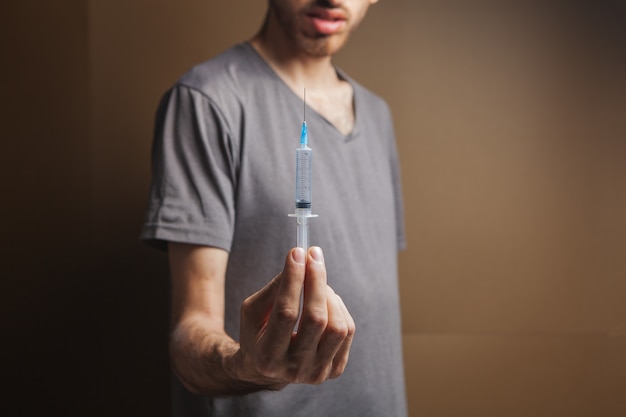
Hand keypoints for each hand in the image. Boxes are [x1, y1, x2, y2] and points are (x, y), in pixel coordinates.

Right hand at [233, 246, 354, 386]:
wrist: (267, 368)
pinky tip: (326, 302)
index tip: (297, 252)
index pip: (286, 313)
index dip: (293, 280)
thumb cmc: (259, 332)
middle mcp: (294, 369)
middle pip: (316, 319)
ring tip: (316, 285)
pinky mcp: (334, 370)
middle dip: (316, 281)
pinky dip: (338, 308)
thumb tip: (300, 259)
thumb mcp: (254, 310)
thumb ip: (274, 288)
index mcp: (267, 356)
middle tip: (313, 255)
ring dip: (328, 295)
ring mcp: (317, 373)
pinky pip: (347, 331)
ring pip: (337, 326)